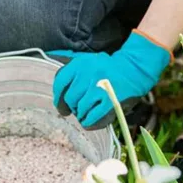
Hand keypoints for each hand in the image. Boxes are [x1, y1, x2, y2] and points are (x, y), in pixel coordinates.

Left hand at [52, 31, 171, 128]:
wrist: (135, 67)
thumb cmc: (108, 68)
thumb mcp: (87, 60)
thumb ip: (70, 66)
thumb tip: (48, 65)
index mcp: (80, 63)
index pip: (60, 82)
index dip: (58, 97)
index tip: (61, 105)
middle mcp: (88, 73)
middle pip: (70, 98)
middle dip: (72, 107)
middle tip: (77, 109)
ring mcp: (100, 87)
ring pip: (81, 108)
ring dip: (81, 115)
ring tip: (85, 114)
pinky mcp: (111, 100)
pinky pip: (93, 116)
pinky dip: (89, 122)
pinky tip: (89, 121)